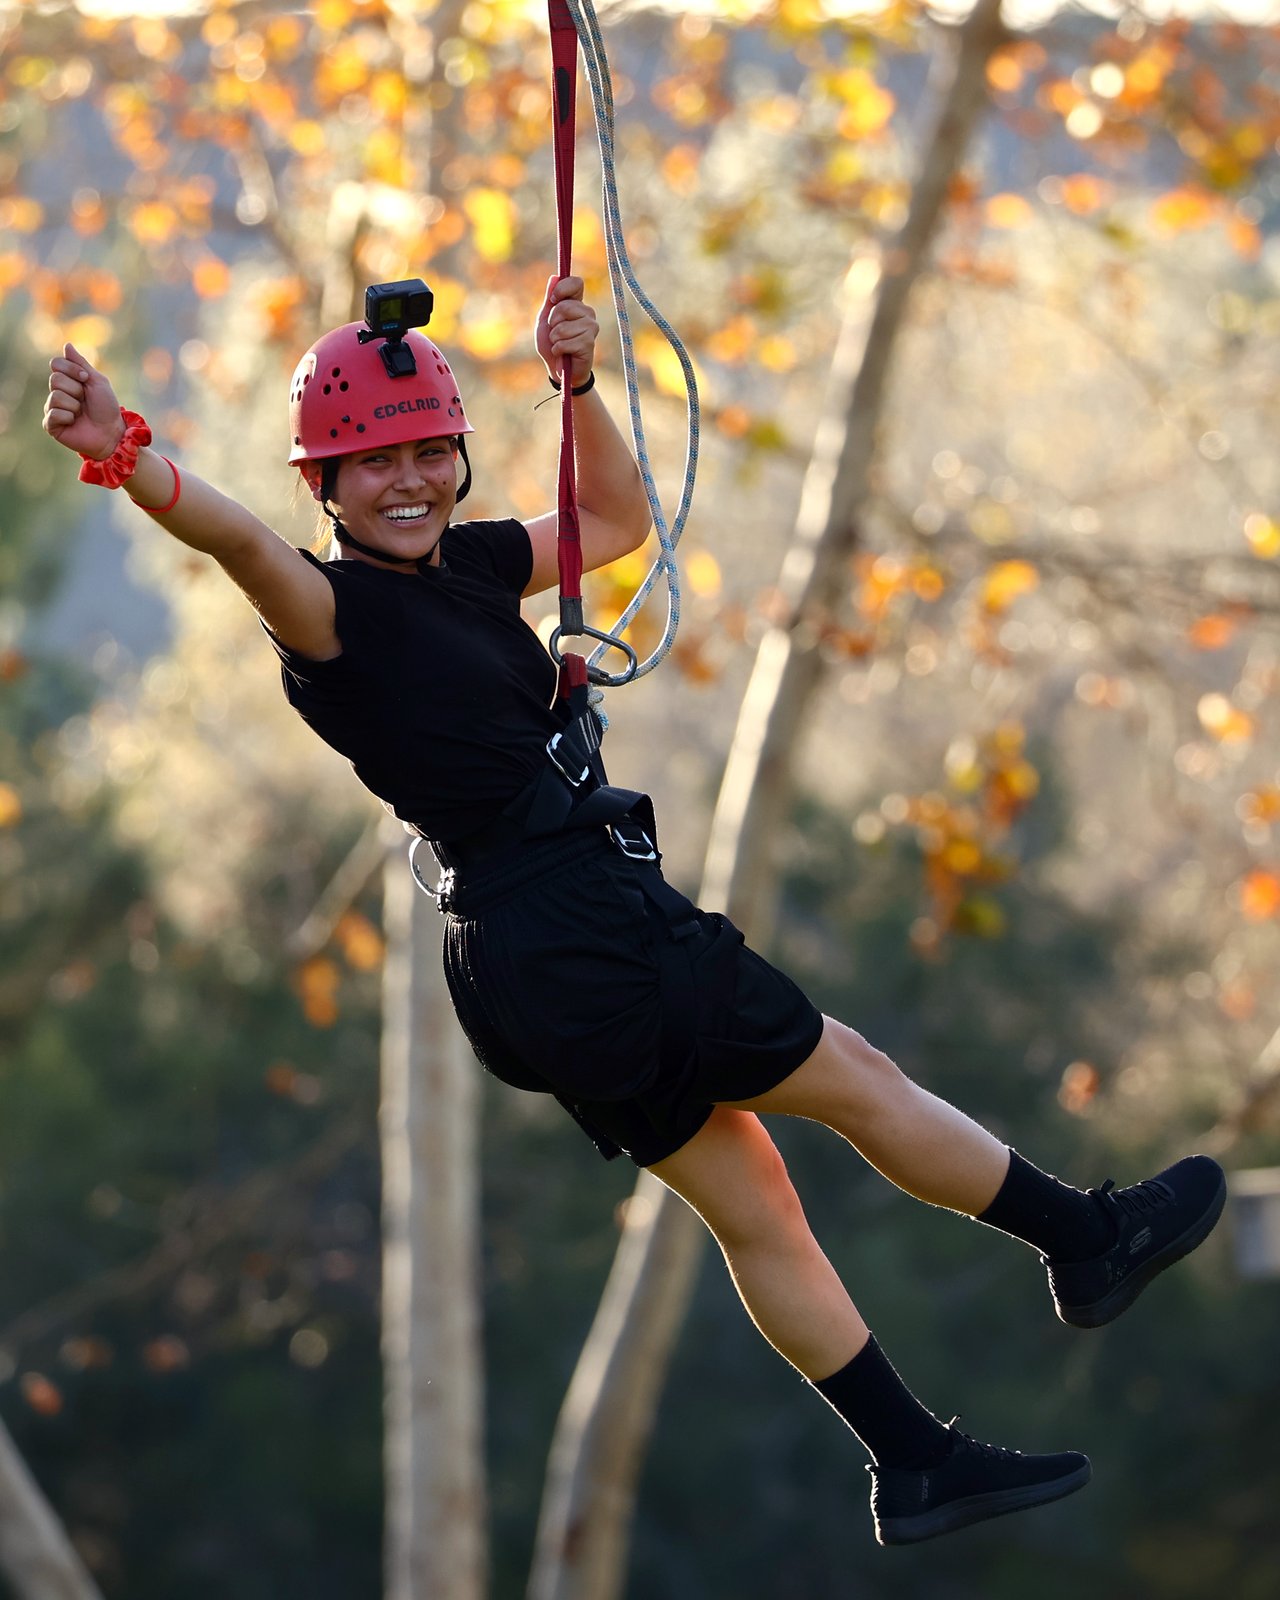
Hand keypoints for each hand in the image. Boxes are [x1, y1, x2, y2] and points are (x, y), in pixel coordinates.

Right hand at [43, 343, 124, 459]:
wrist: (111, 432)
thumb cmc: (106, 407)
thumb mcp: (97, 381)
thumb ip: (81, 363)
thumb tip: (67, 344)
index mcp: (67, 380)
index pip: (56, 363)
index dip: (72, 370)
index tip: (87, 379)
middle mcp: (56, 392)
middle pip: (55, 379)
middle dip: (76, 389)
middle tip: (85, 400)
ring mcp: (52, 408)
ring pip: (56, 396)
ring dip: (74, 405)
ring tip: (81, 413)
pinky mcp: (50, 425)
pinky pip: (53, 414)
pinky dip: (68, 417)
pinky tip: (74, 422)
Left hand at [536, 275, 597, 389]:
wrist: (558, 370)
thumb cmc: (552, 344)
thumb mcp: (545, 320)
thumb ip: (550, 301)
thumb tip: (554, 277)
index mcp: (576, 304)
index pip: (576, 283)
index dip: (564, 288)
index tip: (554, 299)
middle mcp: (587, 313)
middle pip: (565, 306)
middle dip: (553, 322)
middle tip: (555, 333)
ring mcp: (591, 327)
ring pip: (564, 326)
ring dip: (555, 338)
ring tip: (559, 345)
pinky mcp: (589, 343)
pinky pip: (566, 342)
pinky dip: (558, 349)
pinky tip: (563, 354)